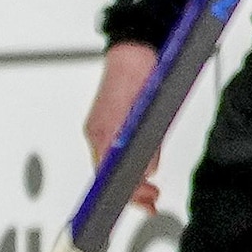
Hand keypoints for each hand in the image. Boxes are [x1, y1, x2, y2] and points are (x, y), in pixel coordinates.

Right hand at [83, 39, 161, 216]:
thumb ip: (143, 141)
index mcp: (101, 134)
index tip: (135, 203)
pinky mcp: (117, 124)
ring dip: (132, 181)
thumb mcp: (141, 110)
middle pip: (110, 174)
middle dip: (130, 192)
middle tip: (150, 201)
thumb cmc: (133, 72)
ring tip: (149, 194)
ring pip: (115, 165)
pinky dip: (132, 166)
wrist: (134, 48)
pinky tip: (143, 172)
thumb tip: (145, 170)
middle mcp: (101, 135)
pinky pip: (121, 152)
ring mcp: (108, 130)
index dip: (122, 193)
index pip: (106, 175)